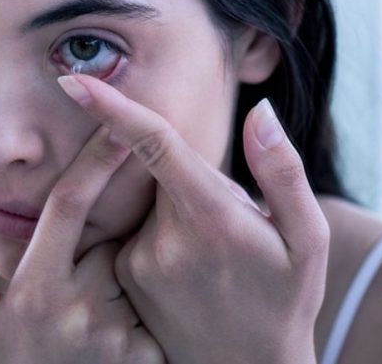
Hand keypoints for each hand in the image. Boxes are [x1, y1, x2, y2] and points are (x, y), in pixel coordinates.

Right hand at [0, 126, 163, 363]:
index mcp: (36, 289)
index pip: (69, 205)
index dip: (95, 159)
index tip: (119, 122)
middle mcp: (79, 305)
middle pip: (108, 238)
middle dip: (105, 246)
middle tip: (86, 282)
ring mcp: (117, 330)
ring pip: (133, 271)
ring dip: (125, 281)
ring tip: (100, 321)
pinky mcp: (149, 352)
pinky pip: (154, 308)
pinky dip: (146, 311)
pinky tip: (125, 339)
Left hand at [57, 74, 328, 363]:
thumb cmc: (286, 300)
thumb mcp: (307, 239)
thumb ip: (282, 171)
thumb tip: (260, 111)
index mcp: (211, 219)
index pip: (154, 146)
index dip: (113, 108)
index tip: (74, 80)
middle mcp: (164, 240)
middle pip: (164, 169)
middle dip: (195, 177)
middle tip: (233, 225)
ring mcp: (138, 262)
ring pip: (154, 200)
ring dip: (183, 209)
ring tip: (215, 258)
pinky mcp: (125, 277)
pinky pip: (142, 228)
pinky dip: (166, 232)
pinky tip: (192, 271)